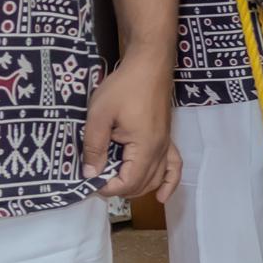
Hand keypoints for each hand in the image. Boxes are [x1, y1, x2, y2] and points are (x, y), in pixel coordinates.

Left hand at [83, 56, 176, 202]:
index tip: (88, 180)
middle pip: (141, 185)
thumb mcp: (99, 115)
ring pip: (155, 179)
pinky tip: (162, 196)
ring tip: (115, 185)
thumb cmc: (123, 87)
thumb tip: (90, 174)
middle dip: (118, 188)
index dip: (106, 187)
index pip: (127, 183)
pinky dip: (169, 183)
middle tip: (95, 179)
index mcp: (144, 147)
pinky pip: (174, 167)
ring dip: (136, 188)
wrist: (149, 65)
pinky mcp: (167, 139)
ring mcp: (166, 145)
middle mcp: (159, 151)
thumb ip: (94, 147)